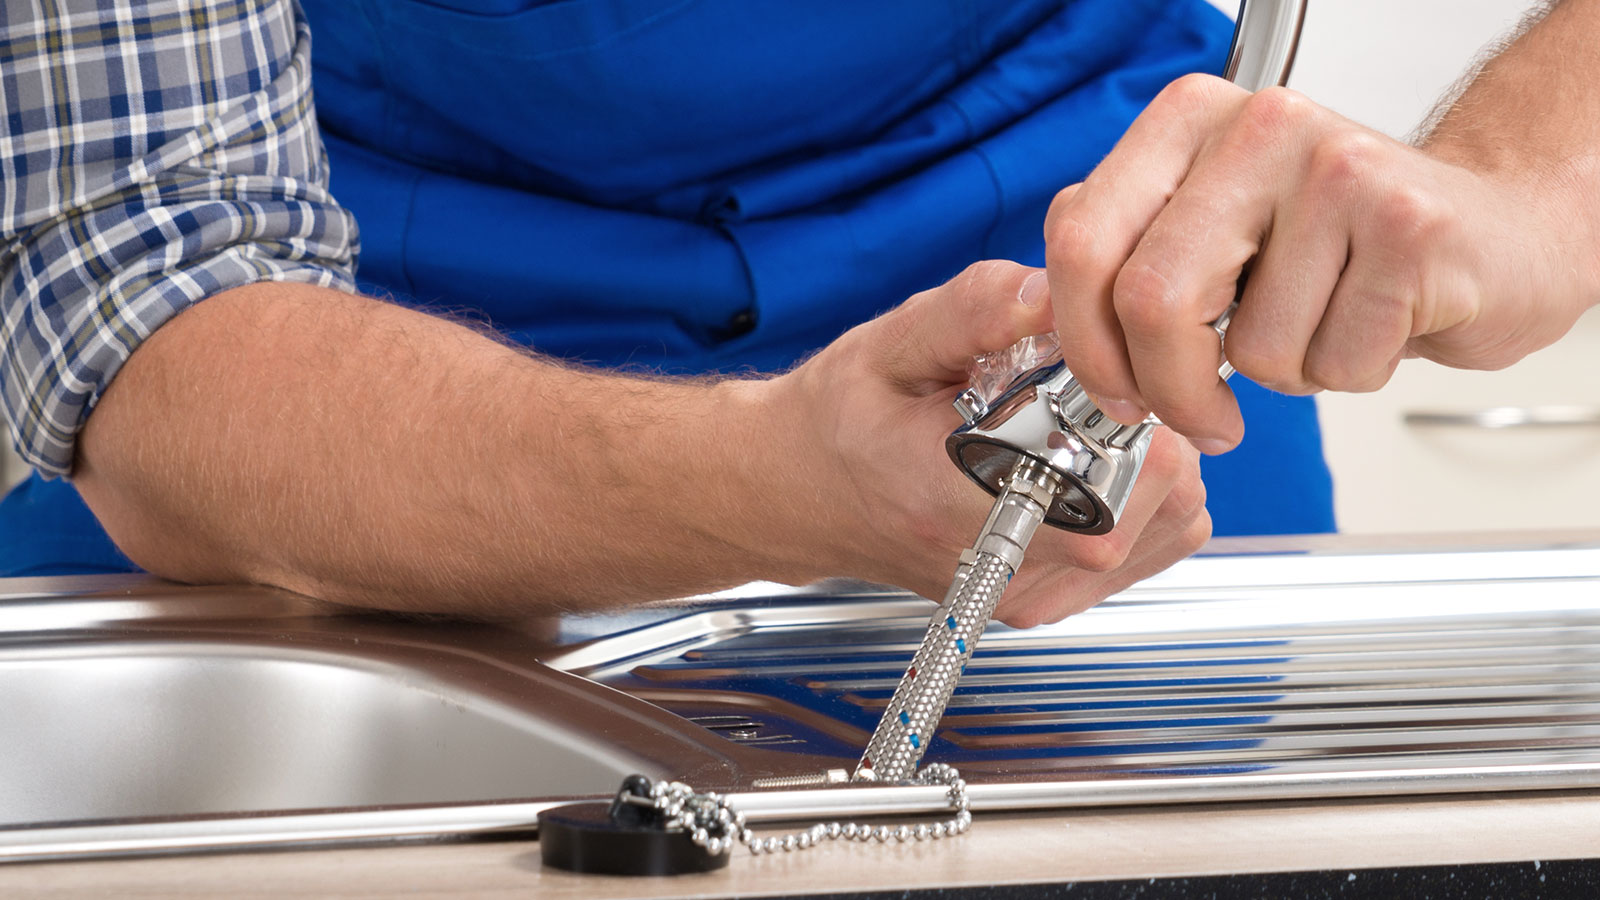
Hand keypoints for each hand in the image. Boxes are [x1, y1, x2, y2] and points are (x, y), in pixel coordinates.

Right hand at [769, 260, 1209, 626]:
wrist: (799, 492)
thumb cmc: (839, 421)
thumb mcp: (890, 344)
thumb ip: (974, 311)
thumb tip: (1054, 289)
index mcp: (957, 502)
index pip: (1111, 478)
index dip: (1130, 408)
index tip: (1097, 372)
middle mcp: (1001, 565)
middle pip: (1161, 499)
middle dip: (1151, 425)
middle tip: (1092, 390)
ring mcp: (1026, 594)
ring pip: (1170, 525)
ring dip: (1156, 461)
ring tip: (1088, 426)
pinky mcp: (1043, 602)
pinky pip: (1151, 550)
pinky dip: (1146, 499)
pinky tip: (1092, 466)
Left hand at [1043, 74, 1599, 450]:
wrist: (1493, 235)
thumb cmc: (1343, 247)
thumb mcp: (1213, 230)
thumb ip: (1129, 257)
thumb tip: (1049, 321)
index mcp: (1188, 121)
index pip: (1082, 241)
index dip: (1085, 342)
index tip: (1114, 389)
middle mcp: (1258, 127)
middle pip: (1150, 300)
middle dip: (1168, 390)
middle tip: (1201, 416)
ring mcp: (1337, 170)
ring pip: (1248, 347)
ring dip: (1280, 375)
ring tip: (1321, 322)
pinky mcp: (1408, 228)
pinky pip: (1329, 363)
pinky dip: (1344, 374)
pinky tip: (1374, 321)